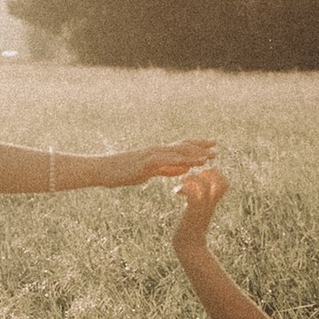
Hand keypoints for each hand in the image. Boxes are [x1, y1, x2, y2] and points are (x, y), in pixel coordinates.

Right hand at [97, 139, 215, 187]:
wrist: (102, 169)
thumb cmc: (122, 172)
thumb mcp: (148, 171)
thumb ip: (166, 169)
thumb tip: (182, 168)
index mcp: (157, 152)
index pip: (181, 146)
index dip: (197, 146)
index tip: (211, 146)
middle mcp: (156, 150)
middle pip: (182, 146)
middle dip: (200, 147)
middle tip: (216, 147)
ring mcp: (150, 155)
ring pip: (176, 152)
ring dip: (194, 154)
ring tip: (209, 157)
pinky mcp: (145, 162)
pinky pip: (165, 161)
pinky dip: (179, 162)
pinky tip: (189, 165)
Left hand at [170, 164, 229, 249]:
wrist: (189, 248)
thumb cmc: (190, 231)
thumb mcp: (196, 212)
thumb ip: (198, 202)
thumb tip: (193, 194)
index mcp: (212, 202)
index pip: (224, 182)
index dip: (214, 173)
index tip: (199, 175)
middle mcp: (210, 203)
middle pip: (221, 180)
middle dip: (207, 172)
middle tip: (192, 176)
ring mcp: (202, 207)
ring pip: (205, 184)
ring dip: (192, 178)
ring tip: (182, 183)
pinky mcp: (192, 212)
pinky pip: (192, 193)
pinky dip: (184, 188)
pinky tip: (176, 192)